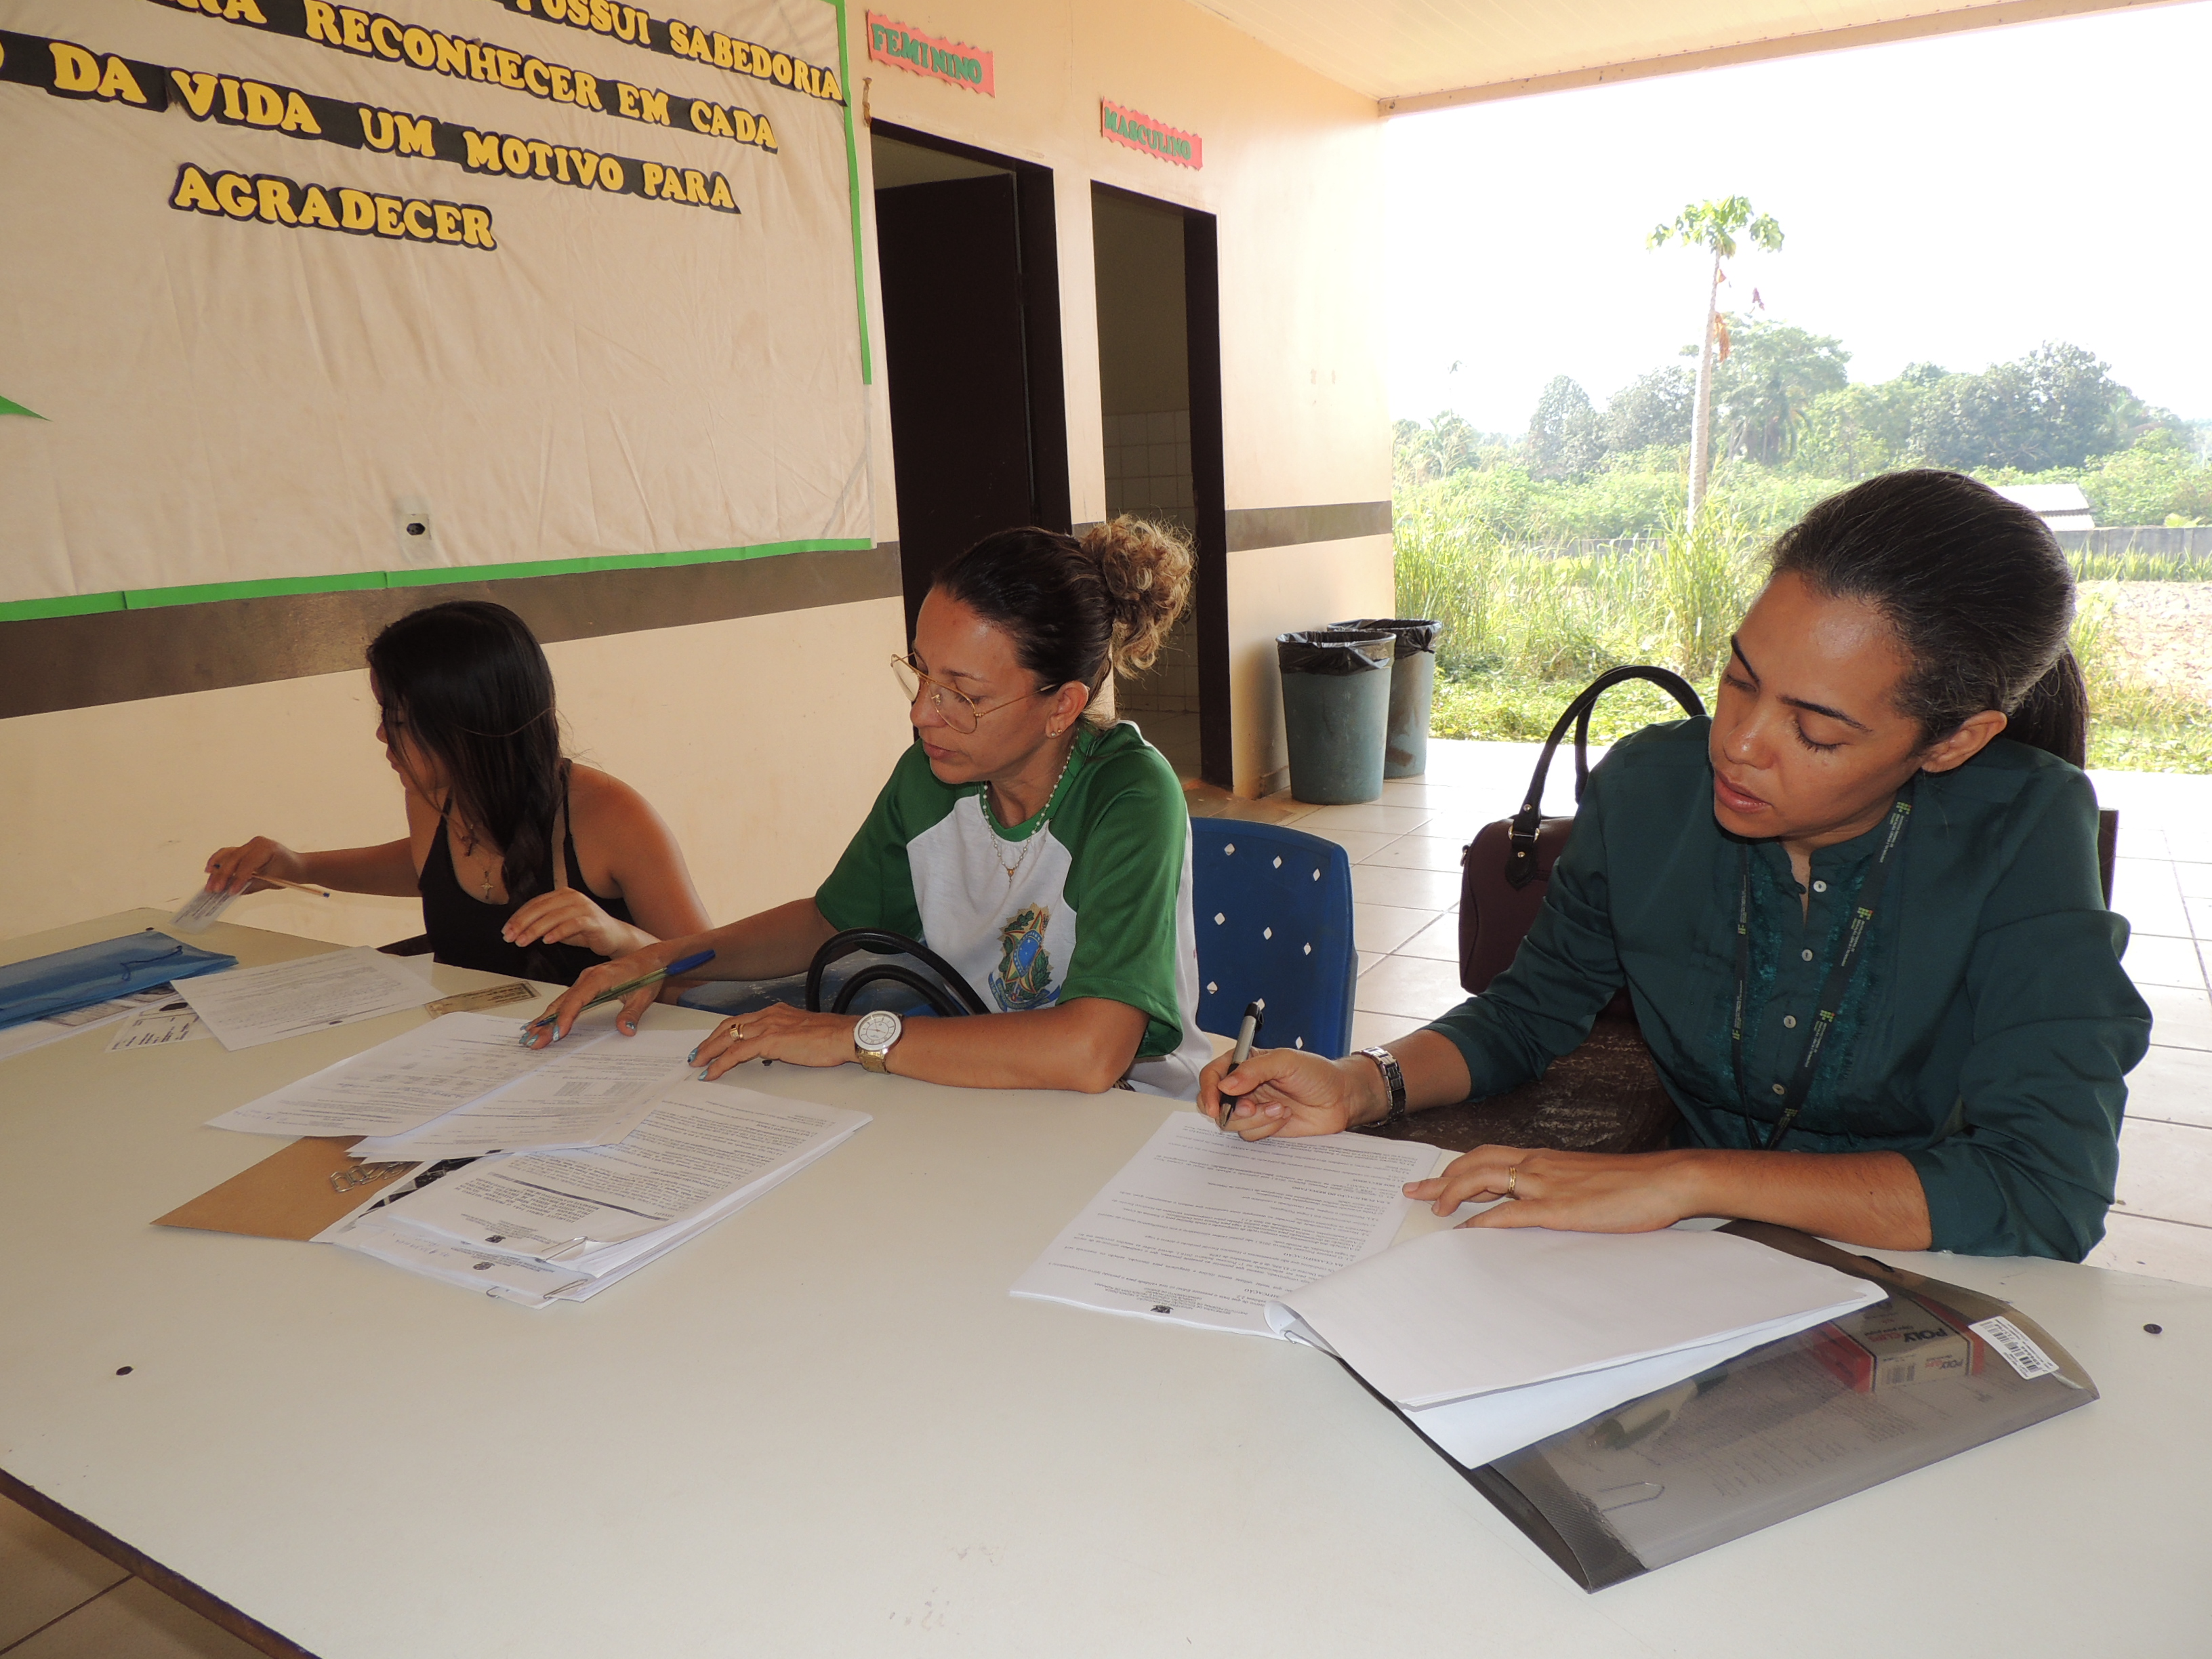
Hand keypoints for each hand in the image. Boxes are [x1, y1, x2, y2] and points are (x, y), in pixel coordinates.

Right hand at [203, 837, 303, 895]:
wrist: (297, 865)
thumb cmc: (289, 872)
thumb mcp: (273, 881)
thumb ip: (252, 885)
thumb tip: (232, 891)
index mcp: (267, 848)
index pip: (248, 864)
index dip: (238, 879)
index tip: (231, 891)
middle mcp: (257, 843)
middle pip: (234, 859)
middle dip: (223, 876)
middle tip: (215, 890)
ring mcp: (250, 844)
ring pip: (228, 855)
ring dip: (217, 869)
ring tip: (210, 883)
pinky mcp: (245, 849)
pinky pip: (229, 853)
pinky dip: (218, 861)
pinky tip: (210, 870)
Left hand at [503, 888, 648, 958]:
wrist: (615, 937)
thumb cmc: (586, 931)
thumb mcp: (560, 924)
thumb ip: (543, 922)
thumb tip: (517, 929)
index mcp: (563, 894)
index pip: (535, 903)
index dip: (518, 917)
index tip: (506, 931)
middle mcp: (573, 897)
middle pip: (542, 908)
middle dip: (522, 923)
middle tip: (510, 937)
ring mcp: (584, 907)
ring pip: (554, 916)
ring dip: (535, 930)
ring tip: (523, 942)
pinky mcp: (593, 920)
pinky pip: (572, 924)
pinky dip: (558, 932)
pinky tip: (547, 941)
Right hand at [524, 946, 668, 1046]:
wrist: (651, 958)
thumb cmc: (648, 974)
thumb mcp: (644, 995)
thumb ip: (632, 1013)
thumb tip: (626, 1029)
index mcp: (600, 977)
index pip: (578, 999)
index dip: (566, 1016)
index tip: (558, 1033)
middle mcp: (588, 977)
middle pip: (563, 1002)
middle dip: (547, 1023)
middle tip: (533, 1041)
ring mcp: (585, 980)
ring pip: (561, 1001)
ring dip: (546, 1019)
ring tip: (530, 1036)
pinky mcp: (586, 984)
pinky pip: (566, 999)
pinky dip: (553, 1012)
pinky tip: (542, 1022)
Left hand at [690, 1004, 861, 1077]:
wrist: (845, 1035)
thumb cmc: (833, 1038)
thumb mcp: (804, 1034)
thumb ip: (787, 1038)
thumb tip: (779, 1049)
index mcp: (777, 1012)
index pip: (742, 1020)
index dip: (724, 1032)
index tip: (714, 1044)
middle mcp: (769, 1015)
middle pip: (729, 1025)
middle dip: (710, 1041)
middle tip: (697, 1055)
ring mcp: (768, 1026)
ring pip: (727, 1037)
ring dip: (709, 1052)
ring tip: (698, 1064)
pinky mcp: (770, 1040)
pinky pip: (736, 1052)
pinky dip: (721, 1063)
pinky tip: (712, 1073)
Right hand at [1197, 1046, 1387, 1140]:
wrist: (1341, 1098)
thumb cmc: (1316, 1073)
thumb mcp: (1286, 1061)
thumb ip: (1254, 1070)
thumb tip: (1225, 1086)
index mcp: (1245, 1064)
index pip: (1212, 1075)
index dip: (1207, 1091)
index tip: (1213, 1107)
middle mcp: (1244, 1086)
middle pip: (1216, 1103)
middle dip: (1232, 1110)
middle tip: (1251, 1108)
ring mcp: (1253, 1107)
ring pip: (1232, 1123)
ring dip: (1255, 1118)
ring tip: (1280, 1108)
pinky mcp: (1263, 1126)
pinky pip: (1250, 1135)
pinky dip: (1266, 1128)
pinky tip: (1285, 1116)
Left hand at [1406, 1146, 1700, 1233]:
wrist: (1665, 1180)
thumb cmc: (1633, 1185)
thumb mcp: (1587, 1181)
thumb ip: (1560, 1187)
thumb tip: (1539, 1205)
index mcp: (1545, 1158)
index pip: (1488, 1156)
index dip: (1457, 1168)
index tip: (1434, 1180)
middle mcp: (1539, 1164)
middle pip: (1475, 1163)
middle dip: (1441, 1178)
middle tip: (1414, 1192)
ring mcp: (1547, 1184)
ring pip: (1484, 1179)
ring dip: (1454, 1192)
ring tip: (1434, 1210)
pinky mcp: (1559, 1208)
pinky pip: (1511, 1212)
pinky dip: (1484, 1222)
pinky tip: (1469, 1233)